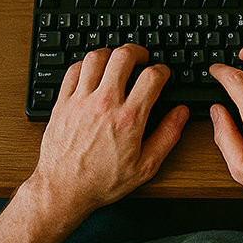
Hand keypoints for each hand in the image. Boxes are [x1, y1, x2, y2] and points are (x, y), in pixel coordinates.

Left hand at [31, 43, 188, 212]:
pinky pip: (73, 70)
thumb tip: (180, 114)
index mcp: (128, 119)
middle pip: (123, 57)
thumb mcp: (145, 167)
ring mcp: (81, 101)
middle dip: (137, 52)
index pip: (151, 76)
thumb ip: (167, 136)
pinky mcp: (62, 103)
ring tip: (116, 62)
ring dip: (110, 54)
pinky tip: (92, 72)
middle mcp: (104, 104)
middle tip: (141, 58)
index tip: (161, 74)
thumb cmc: (102, 182)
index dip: (162, 70)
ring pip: (96, 57)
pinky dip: (85, 65)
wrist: (64, 190)